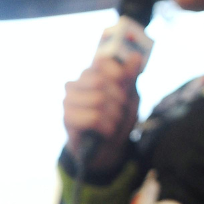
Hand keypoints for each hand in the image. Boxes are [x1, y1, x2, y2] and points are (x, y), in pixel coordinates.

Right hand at [63, 55, 142, 172]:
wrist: (109, 148)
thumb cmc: (118, 118)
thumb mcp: (130, 95)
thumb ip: (130, 76)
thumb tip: (136, 55)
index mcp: (90, 73)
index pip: (102, 61)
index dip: (119, 74)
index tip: (126, 88)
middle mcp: (75, 83)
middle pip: (102, 82)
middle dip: (119, 100)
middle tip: (120, 111)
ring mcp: (68, 101)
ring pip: (98, 100)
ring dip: (114, 115)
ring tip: (113, 122)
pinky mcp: (67, 118)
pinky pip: (93, 117)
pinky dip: (107, 126)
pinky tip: (107, 131)